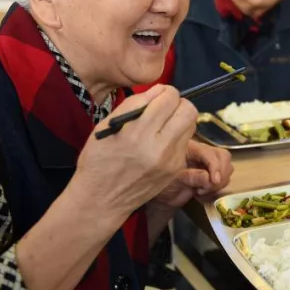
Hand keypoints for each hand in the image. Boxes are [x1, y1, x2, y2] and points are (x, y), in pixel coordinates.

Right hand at [72, 86, 198, 219]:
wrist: (102, 199)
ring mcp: (170, 159)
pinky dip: (176, 138)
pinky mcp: (176, 169)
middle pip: (188, 110)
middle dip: (178, 104)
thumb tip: (159, 91)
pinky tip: (160, 144)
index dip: (165, 92)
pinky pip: (185, 143)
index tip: (158, 97)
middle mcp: (158, 146)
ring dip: (179, 120)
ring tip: (162, 126)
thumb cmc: (99, 160)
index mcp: (137, 131)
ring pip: (191, 125)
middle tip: (165, 109)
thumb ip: (135, 104)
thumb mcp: (107, 126)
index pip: (170, 98)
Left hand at [150, 141, 233, 211]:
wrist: (164, 198)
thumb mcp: (174, 180)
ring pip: (227, 168)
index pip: (210, 153)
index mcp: (192, 149)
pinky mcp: (213, 176)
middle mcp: (203, 154)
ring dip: (219, 183)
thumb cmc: (164, 185)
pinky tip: (203, 194)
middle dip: (221, 173)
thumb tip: (209, 179)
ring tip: (201, 191)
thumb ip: (191, 177)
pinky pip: (224, 180)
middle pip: (224, 156)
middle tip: (208, 188)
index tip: (214, 181)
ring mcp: (209, 165)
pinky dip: (217, 189)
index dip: (215, 166)